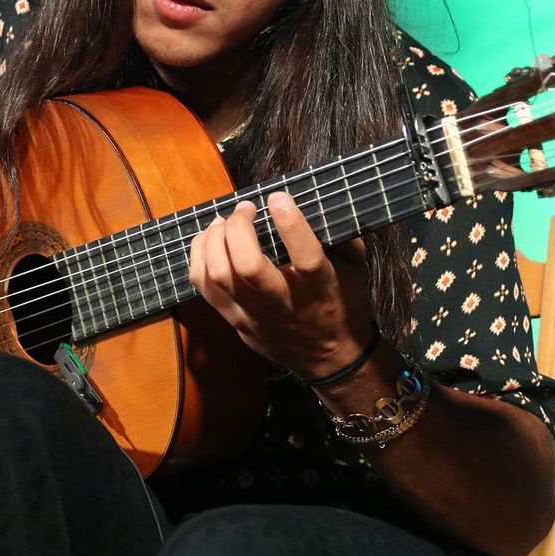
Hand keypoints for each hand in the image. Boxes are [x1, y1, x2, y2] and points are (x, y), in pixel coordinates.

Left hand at [187, 191, 375, 377]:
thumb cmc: (342, 303)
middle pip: (249, 267)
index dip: (291, 225)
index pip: (306, 258)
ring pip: (219, 275)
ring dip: (214, 239)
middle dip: (239, 228)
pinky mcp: (234, 320)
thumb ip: (341, 236)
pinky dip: (199, 256)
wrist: (329, 358)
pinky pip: (203, 287)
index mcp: (320, 289)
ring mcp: (254, 315)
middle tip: (246, 208)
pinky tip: (210, 240)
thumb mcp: (355, 269)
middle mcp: (284, 304)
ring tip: (224, 221)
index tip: (278, 197)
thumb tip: (319, 201)